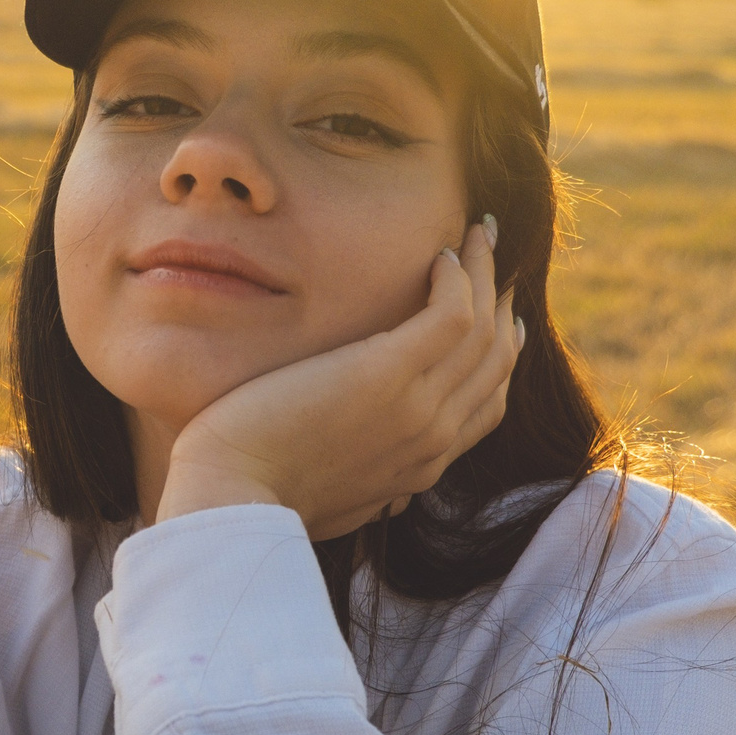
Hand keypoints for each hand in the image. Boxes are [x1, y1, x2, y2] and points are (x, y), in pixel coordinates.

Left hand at [157, 215, 520, 538]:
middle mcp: (433, 438)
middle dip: (502, 301)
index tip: (501, 316)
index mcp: (421, 466)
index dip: (501, 353)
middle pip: (496, 361)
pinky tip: (441, 254)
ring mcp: (418, 407)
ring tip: (478, 231)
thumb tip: (392, 499)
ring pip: (483, 330)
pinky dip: (458, 279)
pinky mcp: (388, 374)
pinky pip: (452, 315)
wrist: (232, 496)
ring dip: (487, 274)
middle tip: (493, 254)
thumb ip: (374, 490)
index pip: (488, 405)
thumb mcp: (339, 503)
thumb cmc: (262, 496)